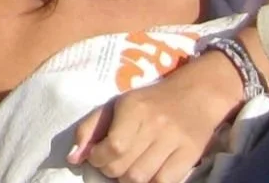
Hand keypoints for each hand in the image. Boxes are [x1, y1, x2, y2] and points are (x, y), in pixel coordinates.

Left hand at [69, 64, 241, 182]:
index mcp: (134, 108)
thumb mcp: (116, 105)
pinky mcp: (191, 156)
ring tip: (127, 169)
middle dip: (110, 170)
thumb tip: (72, 157)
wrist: (196, 95)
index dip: (98, 159)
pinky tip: (146, 174)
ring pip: (141, 178)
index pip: (113, 147)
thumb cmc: (149, 101)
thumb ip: (90, 128)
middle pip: (124, 167)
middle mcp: (156, 125)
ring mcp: (175, 141)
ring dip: (127, 179)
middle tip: (111, 163)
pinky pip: (164, 182)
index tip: (97, 156)